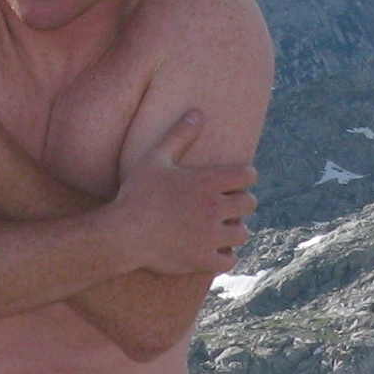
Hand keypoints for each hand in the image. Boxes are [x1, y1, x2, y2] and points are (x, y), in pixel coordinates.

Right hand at [109, 110, 258, 277]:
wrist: (122, 234)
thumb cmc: (137, 193)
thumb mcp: (155, 159)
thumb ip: (179, 135)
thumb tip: (197, 113)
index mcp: (208, 181)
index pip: (248, 175)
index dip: (243, 177)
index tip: (233, 182)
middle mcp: (215, 208)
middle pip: (250, 204)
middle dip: (240, 204)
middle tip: (225, 207)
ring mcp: (211, 236)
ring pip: (242, 233)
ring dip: (233, 230)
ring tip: (220, 229)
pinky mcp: (204, 260)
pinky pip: (230, 260)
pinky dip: (225, 256)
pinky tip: (214, 251)